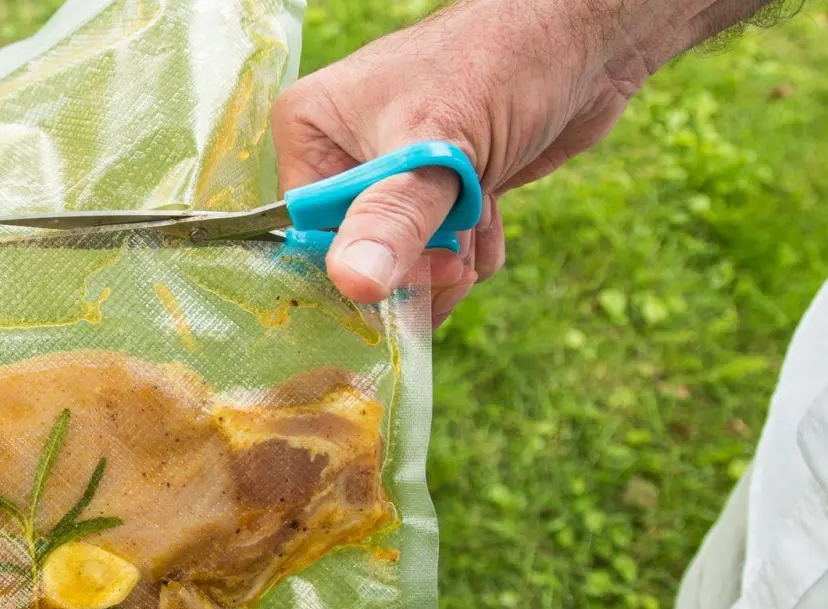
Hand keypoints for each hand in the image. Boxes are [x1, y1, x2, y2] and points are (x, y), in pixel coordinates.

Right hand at [272, 0, 727, 322]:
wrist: (586, 39)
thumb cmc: (503, 65)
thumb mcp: (440, 148)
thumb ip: (395, 219)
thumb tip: (353, 283)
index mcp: (310, 131)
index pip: (309, 230)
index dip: (361, 263)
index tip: (417, 273)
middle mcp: (340, 153)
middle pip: (356, 253)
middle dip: (415, 266)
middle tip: (458, 260)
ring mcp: (390, 171)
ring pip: (402, 260)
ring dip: (450, 259)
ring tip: (480, 225)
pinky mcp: (436, 187)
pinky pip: (437, 251)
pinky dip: (470, 248)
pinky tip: (492, 218)